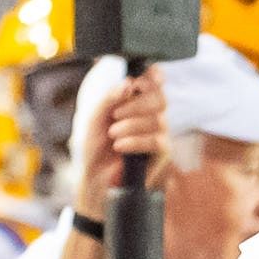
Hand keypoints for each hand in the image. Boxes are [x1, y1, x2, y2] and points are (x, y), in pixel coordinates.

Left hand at [71, 71, 173, 218]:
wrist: (94, 181)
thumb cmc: (95, 150)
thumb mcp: (95, 118)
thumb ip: (110, 99)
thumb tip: (129, 84)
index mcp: (136, 104)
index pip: (155, 83)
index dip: (154, 76)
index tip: (141, 80)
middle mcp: (152, 117)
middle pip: (160, 98)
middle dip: (137, 104)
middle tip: (116, 116)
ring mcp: (160, 136)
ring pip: (158, 119)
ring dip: (131, 125)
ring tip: (113, 135)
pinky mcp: (163, 156)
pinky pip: (158, 141)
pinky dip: (136, 141)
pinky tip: (120, 147)